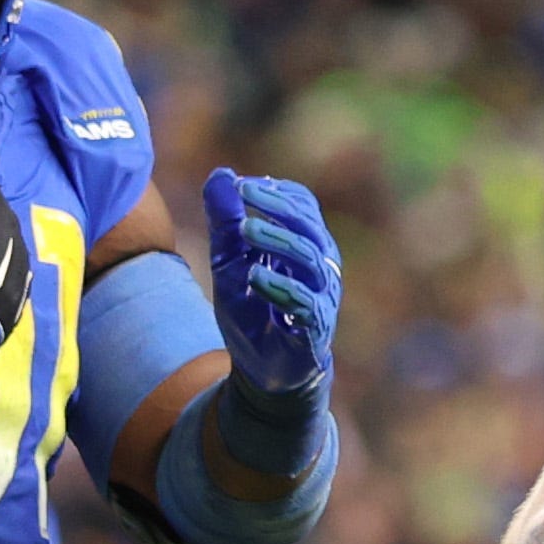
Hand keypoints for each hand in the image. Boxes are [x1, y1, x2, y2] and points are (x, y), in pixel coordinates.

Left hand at [199, 171, 338, 393]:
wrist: (262, 369)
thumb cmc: (252, 310)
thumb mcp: (228, 261)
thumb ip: (225, 221)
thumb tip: (221, 174)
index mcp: (306, 244)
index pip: (303, 206)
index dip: (276, 191)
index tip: (242, 185)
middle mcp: (321, 266)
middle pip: (310, 226)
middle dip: (278, 206)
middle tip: (245, 193)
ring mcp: (321, 297)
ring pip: (310, 260)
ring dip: (277, 240)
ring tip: (246, 229)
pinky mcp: (315, 328)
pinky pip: (305, 303)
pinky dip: (280, 287)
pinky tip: (254, 277)